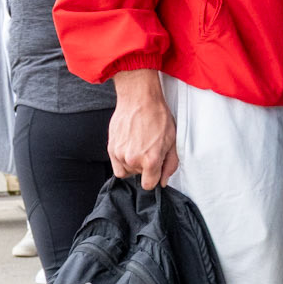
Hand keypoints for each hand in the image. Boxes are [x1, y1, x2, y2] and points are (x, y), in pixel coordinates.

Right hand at [108, 69, 177, 188]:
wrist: (139, 98)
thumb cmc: (157, 115)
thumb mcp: (172, 141)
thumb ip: (169, 165)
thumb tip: (163, 180)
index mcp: (150, 160)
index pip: (149, 185)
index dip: (154, 177)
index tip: (155, 169)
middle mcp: (133, 159)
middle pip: (138, 176)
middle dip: (144, 166)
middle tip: (149, 148)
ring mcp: (119, 154)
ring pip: (126, 170)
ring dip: (132, 163)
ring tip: (138, 145)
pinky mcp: (111, 148)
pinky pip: (116, 164)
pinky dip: (122, 158)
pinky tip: (130, 145)